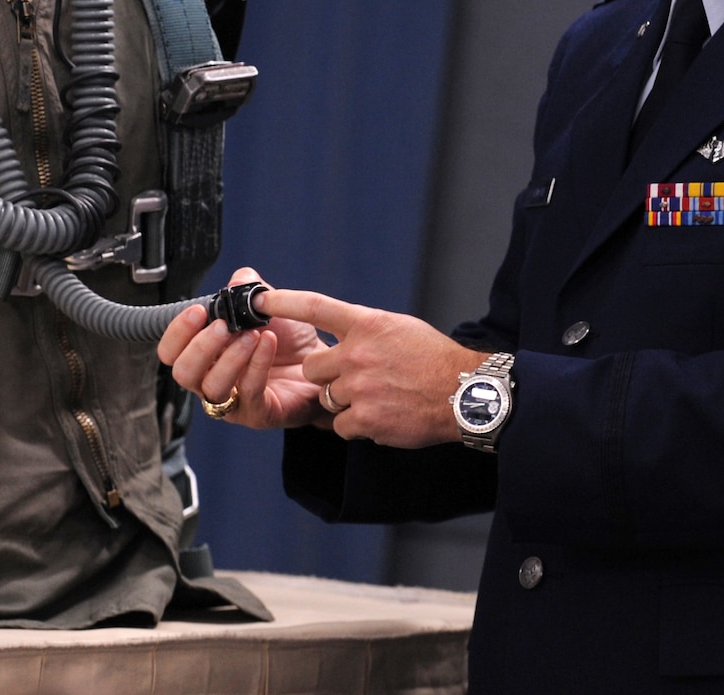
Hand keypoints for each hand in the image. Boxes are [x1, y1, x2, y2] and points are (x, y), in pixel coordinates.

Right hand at [158, 268, 328, 428]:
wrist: (325, 362)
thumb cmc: (289, 339)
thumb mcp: (267, 307)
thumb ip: (248, 291)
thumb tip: (237, 280)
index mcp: (205, 355)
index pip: (171, 351)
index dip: (177, 332)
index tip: (198, 311)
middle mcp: (211, 380)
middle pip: (183, 373)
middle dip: (200, 346)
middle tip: (223, 326)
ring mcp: (233, 402)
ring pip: (212, 387)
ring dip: (230, 357)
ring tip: (252, 334)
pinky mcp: (258, 413)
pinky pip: (249, 392)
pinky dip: (257, 363)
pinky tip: (268, 342)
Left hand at [260, 288, 488, 447]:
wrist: (464, 394)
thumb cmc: (434, 359)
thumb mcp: (398, 328)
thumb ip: (365, 330)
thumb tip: (341, 330)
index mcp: (367, 324)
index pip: (315, 306)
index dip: (283, 301)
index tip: (259, 299)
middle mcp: (359, 353)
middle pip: (314, 366)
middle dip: (326, 376)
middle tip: (355, 379)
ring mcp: (361, 387)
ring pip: (327, 397)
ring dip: (345, 401)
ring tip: (378, 398)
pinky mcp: (366, 418)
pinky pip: (341, 424)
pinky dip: (357, 424)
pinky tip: (382, 416)